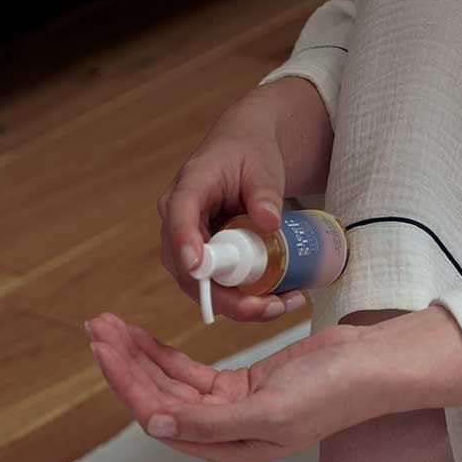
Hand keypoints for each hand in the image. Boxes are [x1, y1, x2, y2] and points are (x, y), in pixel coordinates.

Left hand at [87, 309, 461, 461]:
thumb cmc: (332, 391)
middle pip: (157, 399)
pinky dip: (163, 354)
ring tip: (108, 325)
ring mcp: (228, 411)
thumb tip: (157, 426)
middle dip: (124, 364)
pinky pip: (189, 373)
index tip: (103, 348)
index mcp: (227, 450)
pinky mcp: (239, 387)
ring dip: (138, 356)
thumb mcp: (270, 410)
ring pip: (169, 384)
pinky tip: (140, 337)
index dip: (127, 383)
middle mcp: (221, 436)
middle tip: (95, 326)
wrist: (374, 366)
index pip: (161, 417)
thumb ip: (211, 423)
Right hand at [158, 77, 333, 323]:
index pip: (179, 216)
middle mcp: (177, 225)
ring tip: (283, 304)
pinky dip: (246, 302)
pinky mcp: (203, 265)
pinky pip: (218, 291)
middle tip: (268, 306)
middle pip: (188, 270)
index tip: (197, 266)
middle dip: (226, 297)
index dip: (185, 243)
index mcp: (187, 190)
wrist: (242, 156)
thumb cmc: (248, 154)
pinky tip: (278, 300)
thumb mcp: (262, 164)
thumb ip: (265, 191)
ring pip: (203, 290)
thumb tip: (269, 222)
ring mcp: (188, 249)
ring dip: (241, 306)